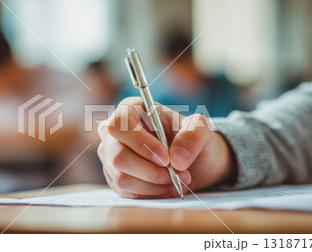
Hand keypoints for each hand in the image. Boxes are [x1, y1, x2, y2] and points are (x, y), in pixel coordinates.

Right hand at [97, 97, 234, 198]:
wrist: (192, 161)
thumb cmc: (191, 138)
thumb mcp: (201, 128)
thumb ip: (193, 135)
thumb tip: (177, 159)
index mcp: (130, 110)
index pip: (119, 126)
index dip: (140, 144)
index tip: (166, 159)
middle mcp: (114, 133)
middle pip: (118, 157)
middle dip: (151, 172)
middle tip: (178, 174)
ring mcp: (111, 157)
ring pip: (122, 178)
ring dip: (154, 185)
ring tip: (177, 181)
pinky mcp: (115, 178)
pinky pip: (127, 192)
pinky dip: (151, 194)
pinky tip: (167, 187)